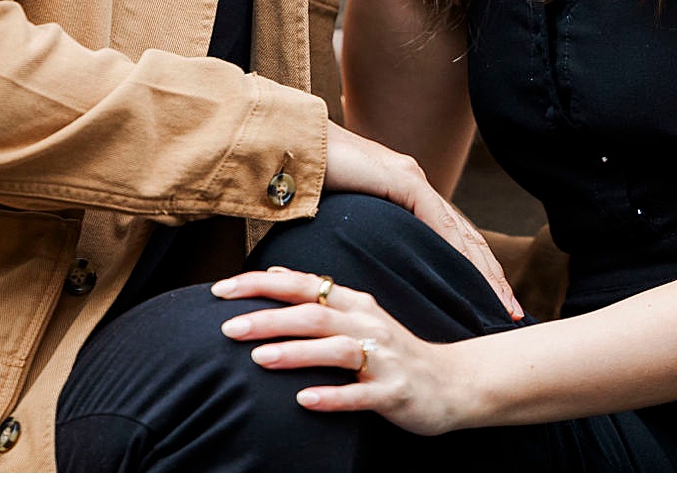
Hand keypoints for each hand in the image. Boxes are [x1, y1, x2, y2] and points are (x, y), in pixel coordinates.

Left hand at [213, 267, 477, 435]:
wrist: (455, 382)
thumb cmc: (396, 351)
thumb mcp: (360, 315)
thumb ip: (320, 297)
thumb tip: (275, 274)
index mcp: (355, 304)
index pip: (303, 286)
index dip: (261, 285)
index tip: (221, 289)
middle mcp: (367, 325)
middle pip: (313, 316)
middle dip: (269, 319)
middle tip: (227, 327)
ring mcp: (382, 359)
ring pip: (336, 351)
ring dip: (297, 353)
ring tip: (260, 358)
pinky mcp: (393, 393)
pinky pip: (360, 395)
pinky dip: (333, 396)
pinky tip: (305, 401)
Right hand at [322, 122, 523, 320]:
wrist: (291, 148)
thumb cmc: (306, 184)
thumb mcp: (342, 220)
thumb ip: (360, 238)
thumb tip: (363, 278)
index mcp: (405, 193)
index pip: (449, 238)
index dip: (472, 270)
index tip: (488, 303)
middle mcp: (416, 184)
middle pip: (465, 238)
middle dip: (490, 277)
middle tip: (510, 312)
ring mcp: (413, 179)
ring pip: (460, 233)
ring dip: (484, 271)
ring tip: (500, 304)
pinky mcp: (403, 179)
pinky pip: (438, 221)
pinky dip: (458, 252)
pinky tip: (472, 277)